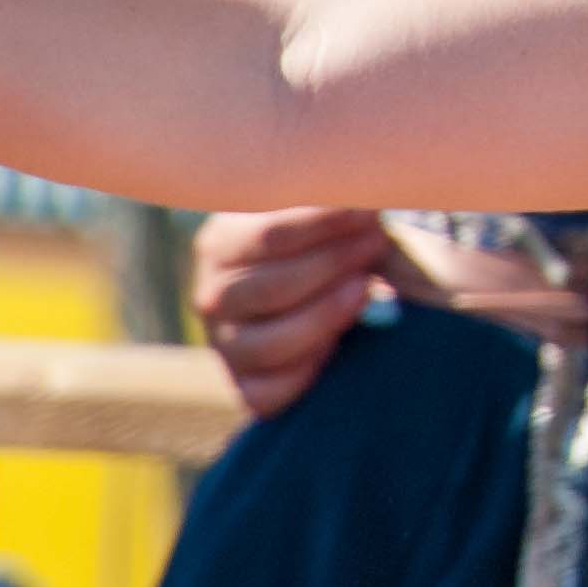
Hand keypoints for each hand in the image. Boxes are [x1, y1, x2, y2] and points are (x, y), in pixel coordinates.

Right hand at [190, 205, 391, 417]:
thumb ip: (329, 200)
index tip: (367, 212)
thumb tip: (362, 193)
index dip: (323, 224)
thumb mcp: (315, 212)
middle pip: (272, 288)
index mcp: (219, 244)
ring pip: (270, 344)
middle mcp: (212, 296)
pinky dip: (305, 372)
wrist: (312, 287)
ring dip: (325, 315)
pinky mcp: (246, 387)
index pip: (268, 236)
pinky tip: (337, 345)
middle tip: (375, 243)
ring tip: (365, 287)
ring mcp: (226, 345)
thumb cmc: (319, 239)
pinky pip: (269, 393)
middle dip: (332, 263)